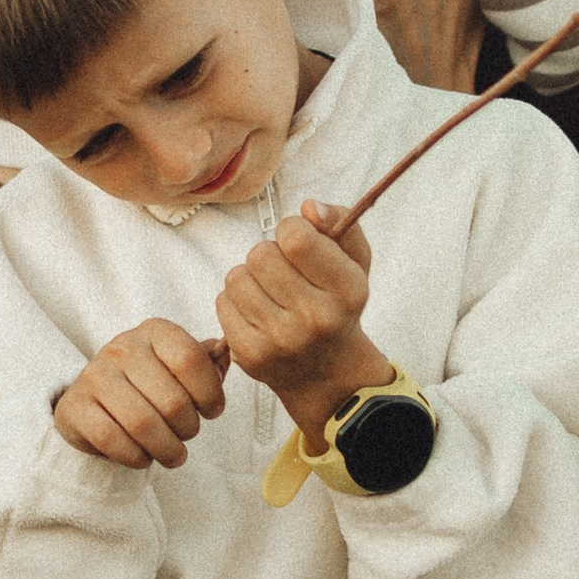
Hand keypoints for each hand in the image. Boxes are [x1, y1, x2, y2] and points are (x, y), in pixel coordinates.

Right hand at [55, 319, 229, 469]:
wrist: (95, 402)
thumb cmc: (149, 385)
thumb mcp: (179, 369)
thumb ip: (207, 364)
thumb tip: (227, 352)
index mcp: (154, 331)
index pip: (191, 360)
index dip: (210, 393)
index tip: (211, 411)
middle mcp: (121, 347)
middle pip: (172, 400)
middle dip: (189, 428)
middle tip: (187, 435)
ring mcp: (94, 376)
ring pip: (143, 424)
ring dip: (167, 449)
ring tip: (174, 455)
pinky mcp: (74, 407)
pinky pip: (111, 440)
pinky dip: (135, 457)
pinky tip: (143, 457)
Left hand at [218, 201, 390, 443]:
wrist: (326, 371)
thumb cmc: (337, 305)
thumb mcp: (355, 262)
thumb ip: (341, 222)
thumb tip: (309, 207)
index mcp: (347, 291)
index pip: (296, 238)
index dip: (291, 229)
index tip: (298, 243)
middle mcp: (316, 319)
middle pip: (260, 254)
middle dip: (268, 254)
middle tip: (283, 272)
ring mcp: (281, 340)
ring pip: (237, 277)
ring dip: (249, 277)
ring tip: (270, 293)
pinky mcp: (251, 355)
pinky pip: (223, 302)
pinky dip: (235, 302)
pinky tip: (257, 313)